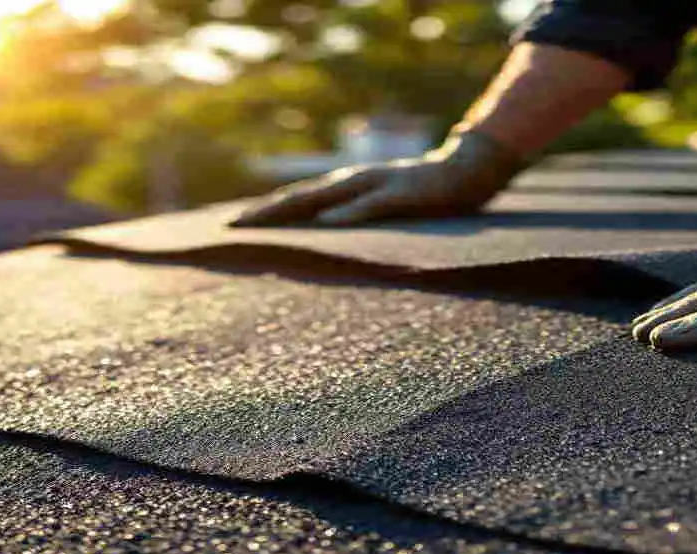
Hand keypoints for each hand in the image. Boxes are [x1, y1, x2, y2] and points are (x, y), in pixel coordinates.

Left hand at [227, 130, 525, 226]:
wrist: (467, 171)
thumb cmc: (422, 196)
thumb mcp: (381, 210)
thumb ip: (353, 221)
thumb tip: (323, 239)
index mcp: (346, 189)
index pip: (296, 202)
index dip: (263, 214)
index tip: (230, 228)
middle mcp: (352, 182)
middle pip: (299, 198)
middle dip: (263, 213)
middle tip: (229, 227)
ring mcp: (375, 185)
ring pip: (324, 197)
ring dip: (291, 209)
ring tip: (260, 222)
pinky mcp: (401, 192)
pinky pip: (371, 205)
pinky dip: (347, 213)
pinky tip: (326, 222)